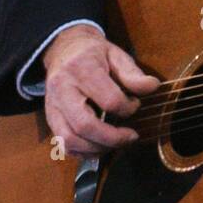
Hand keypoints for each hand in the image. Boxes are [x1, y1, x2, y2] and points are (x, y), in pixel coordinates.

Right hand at [42, 25, 159, 155]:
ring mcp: (53, 106)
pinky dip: (83, 152)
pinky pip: (63, 144)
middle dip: (112, 138)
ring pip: (70, 139)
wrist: (64, 50)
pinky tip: (100, 146)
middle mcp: (62, 89)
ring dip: (97, 149)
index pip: (108, 99)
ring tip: (116, 143)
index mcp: (81, 69)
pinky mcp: (50, 118)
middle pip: (84, 125)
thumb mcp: (116, 55)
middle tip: (131, 137)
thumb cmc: (93, 54)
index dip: (128, 108)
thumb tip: (152, 87)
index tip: (135, 105)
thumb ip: (133, 73)